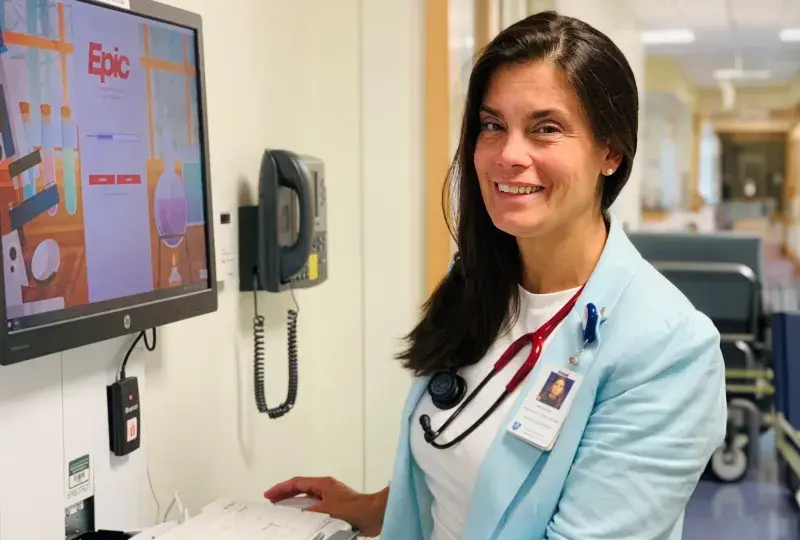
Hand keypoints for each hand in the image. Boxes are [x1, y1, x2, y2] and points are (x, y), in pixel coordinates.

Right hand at [264, 476, 387, 536]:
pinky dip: (304, 510)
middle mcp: (326, 488)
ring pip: (307, 497)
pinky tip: (300, 518)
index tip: (269, 494)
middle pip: (300, 488)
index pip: (296, 483)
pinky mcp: (335, 507)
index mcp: (323, 483)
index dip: (281, 488)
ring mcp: (331, 496)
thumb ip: (308, 511)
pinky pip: (315, 506)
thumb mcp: (325, 509)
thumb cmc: (354, 508)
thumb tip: (295, 515)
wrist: (372, 513)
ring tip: (282, 509)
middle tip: (271, 500)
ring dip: (294, 502)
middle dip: (284, 494)